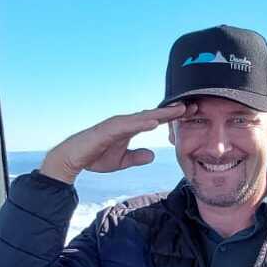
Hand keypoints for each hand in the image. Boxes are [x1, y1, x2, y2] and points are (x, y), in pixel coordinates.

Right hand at [38, 105, 188, 183]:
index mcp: (130, 128)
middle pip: (153, 114)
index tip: (191, 113)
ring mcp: (117, 124)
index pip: (155, 120)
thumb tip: (152, 154)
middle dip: (172, 111)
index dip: (172, 117)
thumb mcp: (122, 161)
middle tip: (193, 105)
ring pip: (143, 117)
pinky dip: (141, 122)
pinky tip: (154, 122)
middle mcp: (125, 123)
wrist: (73, 159)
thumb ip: (136, 157)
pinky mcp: (108, 129)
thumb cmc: (95, 156)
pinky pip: (127, 125)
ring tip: (178, 111)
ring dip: (161, 114)